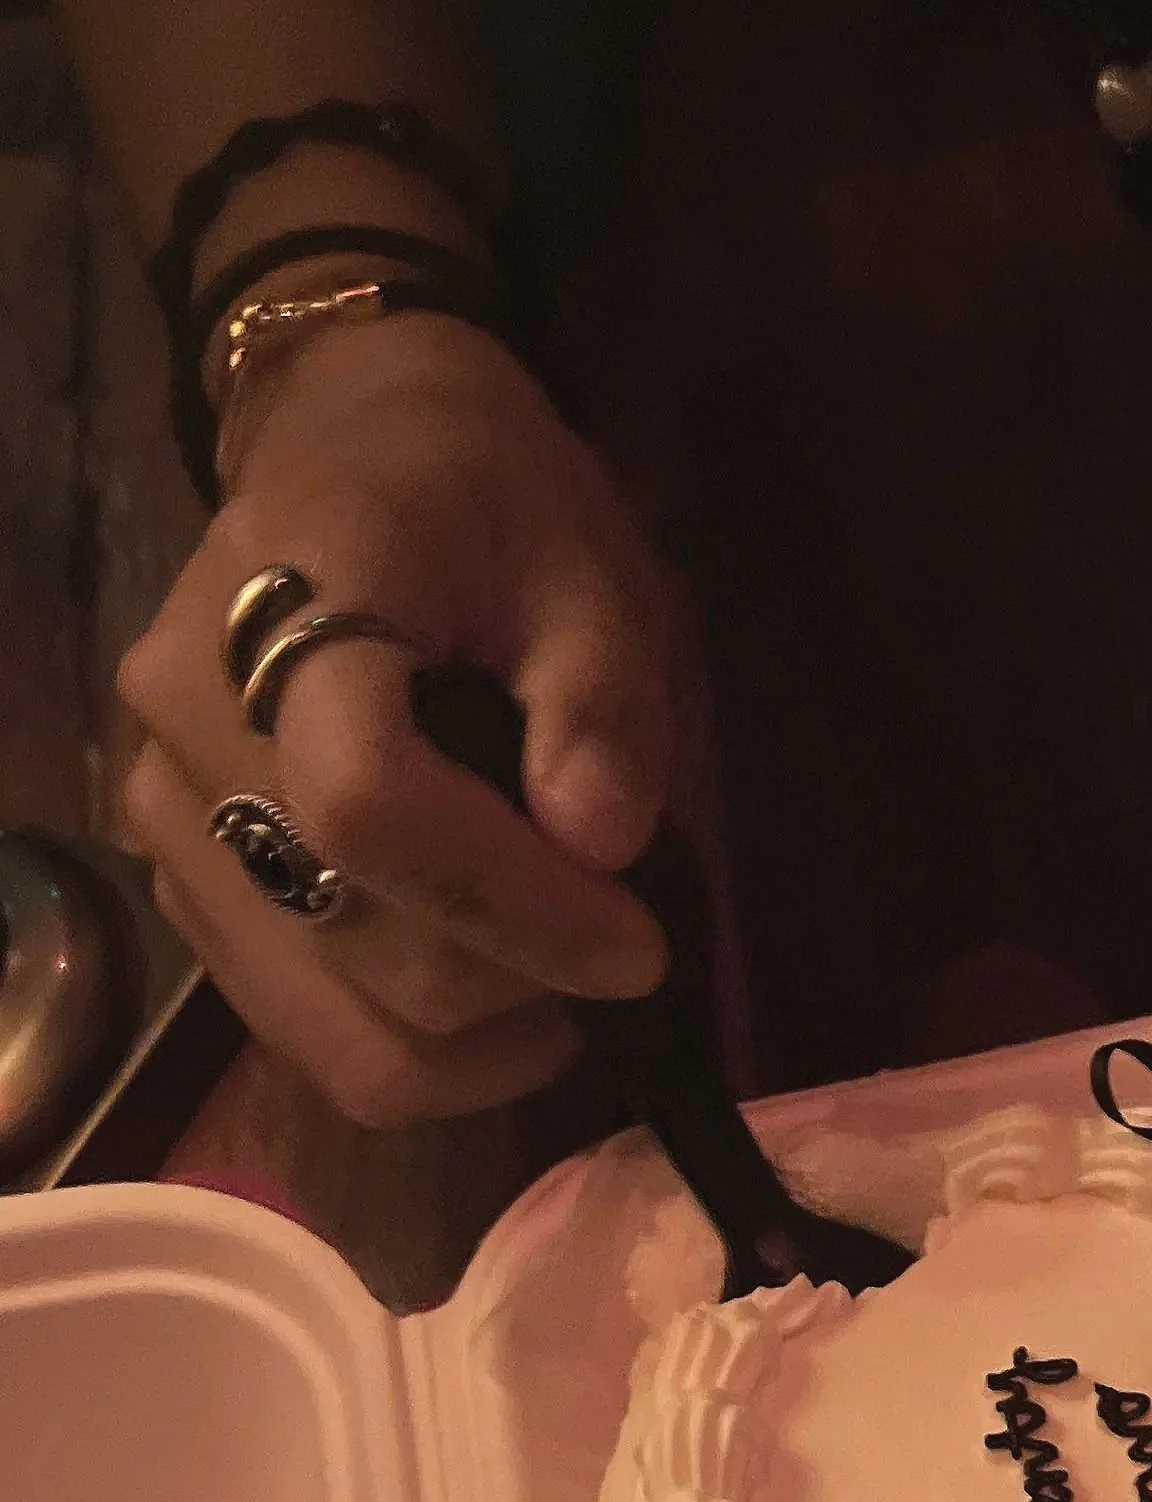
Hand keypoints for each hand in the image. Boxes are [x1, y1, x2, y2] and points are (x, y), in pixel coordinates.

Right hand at [118, 310, 672, 1125]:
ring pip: (326, 1023)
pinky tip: (494, 988)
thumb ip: (599, 700)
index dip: (513, 901)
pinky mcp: (179, 884)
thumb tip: (600, 844)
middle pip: (356, 940)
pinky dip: (418, 1044)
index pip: (367, 802)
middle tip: (621, 946)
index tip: (636, 945)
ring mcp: (164, 814)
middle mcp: (184, 720)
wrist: (349, 457)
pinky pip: (300, 1028)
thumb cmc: (484, 504)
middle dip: (518, 979)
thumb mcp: (583, 567)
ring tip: (558, 973)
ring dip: (472, 1038)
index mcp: (283, 603)